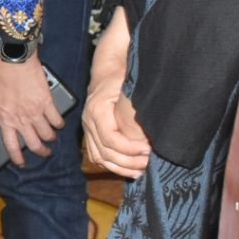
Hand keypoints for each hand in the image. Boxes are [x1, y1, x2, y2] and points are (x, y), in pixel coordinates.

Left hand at [0, 54, 61, 166]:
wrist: (13, 59)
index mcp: (4, 118)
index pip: (11, 145)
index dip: (17, 157)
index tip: (21, 163)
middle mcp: (21, 119)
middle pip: (34, 143)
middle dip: (41, 151)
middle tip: (44, 152)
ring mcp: (36, 112)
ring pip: (47, 134)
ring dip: (50, 138)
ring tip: (51, 138)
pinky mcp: (48, 102)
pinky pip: (56, 119)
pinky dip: (59, 123)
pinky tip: (59, 124)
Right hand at [82, 8, 149, 177]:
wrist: (107, 68)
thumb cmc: (121, 76)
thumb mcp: (129, 87)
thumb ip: (133, 109)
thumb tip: (147, 130)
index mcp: (96, 111)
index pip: (110, 139)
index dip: (130, 149)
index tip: (149, 150)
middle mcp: (89, 122)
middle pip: (105, 153)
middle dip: (128, 162)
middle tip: (149, 164)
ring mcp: (88, 128)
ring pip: (100, 157)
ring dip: (121, 167)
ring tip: (142, 170)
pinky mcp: (92, 133)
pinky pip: (98, 156)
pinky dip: (113, 165)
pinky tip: (131, 168)